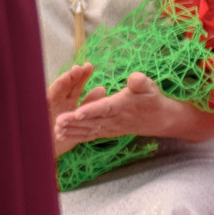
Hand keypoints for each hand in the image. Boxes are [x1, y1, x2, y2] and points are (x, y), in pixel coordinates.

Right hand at [47, 63, 94, 156]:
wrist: (44, 153)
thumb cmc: (62, 137)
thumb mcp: (80, 120)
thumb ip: (89, 104)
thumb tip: (102, 88)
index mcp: (68, 102)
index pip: (76, 86)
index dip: (82, 76)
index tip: (89, 66)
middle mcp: (57, 102)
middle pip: (66, 86)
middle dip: (74, 76)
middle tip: (83, 67)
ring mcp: (49, 107)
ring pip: (56, 92)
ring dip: (63, 82)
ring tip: (72, 73)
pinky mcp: (40, 113)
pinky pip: (46, 101)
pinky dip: (52, 93)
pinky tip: (60, 84)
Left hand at [54, 72, 174, 145]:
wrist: (157, 119)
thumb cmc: (151, 99)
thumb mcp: (149, 86)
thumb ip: (140, 82)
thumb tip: (134, 78)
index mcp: (121, 105)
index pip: (105, 108)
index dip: (91, 110)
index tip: (78, 112)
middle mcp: (114, 119)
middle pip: (92, 121)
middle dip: (74, 122)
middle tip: (57, 121)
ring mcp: (110, 128)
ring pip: (88, 130)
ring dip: (72, 130)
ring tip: (56, 130)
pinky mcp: (107, 132)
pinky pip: (90, 135)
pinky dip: (76, 136)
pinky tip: (63, 135)